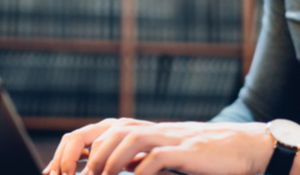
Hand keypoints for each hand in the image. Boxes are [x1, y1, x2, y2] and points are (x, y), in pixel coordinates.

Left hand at [52, 120, 273, 174]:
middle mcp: (153, 130)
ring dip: (107, 159)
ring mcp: (170, 138)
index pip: (98, 130)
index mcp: (142, 132)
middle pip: (108, 128)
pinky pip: (159, 156)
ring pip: (129, 137)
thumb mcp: (160, 158)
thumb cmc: (201, 157)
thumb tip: (101, 170)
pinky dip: (142, 169)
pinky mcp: (189, 151)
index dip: (72, 148)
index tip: (54, 172)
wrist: (244, 147)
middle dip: (82, 149)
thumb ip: (133, 161)